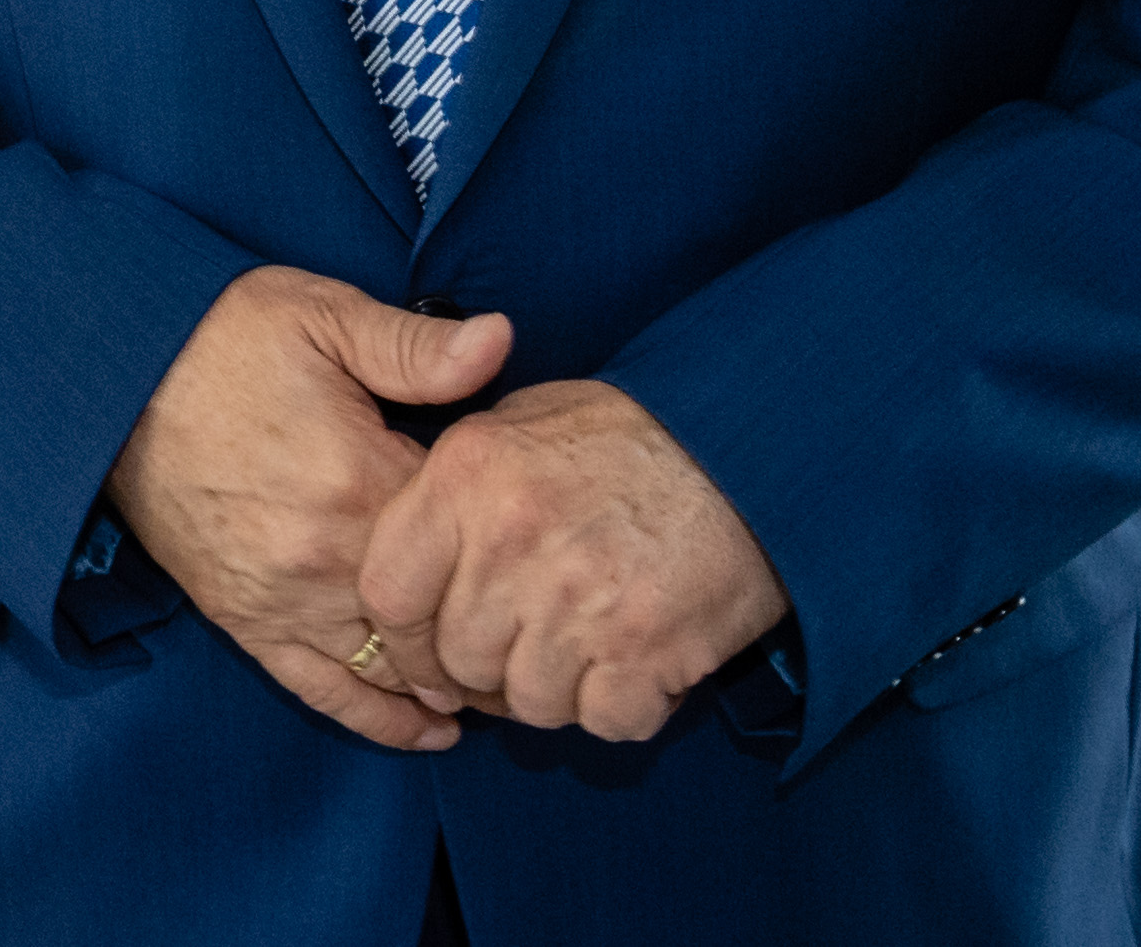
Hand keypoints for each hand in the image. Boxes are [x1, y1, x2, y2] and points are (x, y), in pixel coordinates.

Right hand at [101, 267, 512, 750]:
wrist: (113, 378)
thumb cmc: (221, 337)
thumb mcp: (322, 316)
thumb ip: (416, 346)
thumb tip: (503, 340)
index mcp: (360, 479)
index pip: (468, 538)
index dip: (511, 541)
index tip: (550, 541)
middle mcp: (327, 557)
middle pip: (443, 618)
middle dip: (497, 625)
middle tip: (549, 627)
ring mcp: (284, 599)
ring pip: (393, 668)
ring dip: (453, 682)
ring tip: (508, 680)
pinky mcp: (246, 621)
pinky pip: (324, 690)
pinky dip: (383, 718)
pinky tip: (432, 730)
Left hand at [359, 380, 788, 743]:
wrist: (752, 446)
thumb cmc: (634, 434)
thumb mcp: (523, 420)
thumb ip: (456, 487)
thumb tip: (413, 565)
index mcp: (467, 475)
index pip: (388, 591)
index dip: (402, 638)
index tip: (428, 652)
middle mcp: (512, 542)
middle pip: (458, 661)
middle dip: (486, 669)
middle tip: (526, 647)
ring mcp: (578, 604)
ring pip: (528, 702)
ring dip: (554, 690)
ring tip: (588, 644)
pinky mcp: (644, 653)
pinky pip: (601, 721)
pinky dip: (619, 705)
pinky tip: (636, 662)